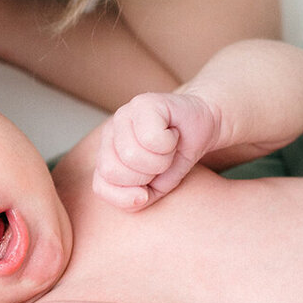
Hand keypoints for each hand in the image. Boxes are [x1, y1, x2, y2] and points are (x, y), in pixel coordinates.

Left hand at [93, 90, 218, 209]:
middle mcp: (109, 132)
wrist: (202, 124)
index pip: (101, 186)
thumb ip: (134, 200)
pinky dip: (169, 143)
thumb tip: (139, 197)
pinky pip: (151, 139)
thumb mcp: (154, 187)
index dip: (129, 194)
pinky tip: (172, 133)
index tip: (149, 182)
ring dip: (160, 159)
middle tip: (161, 160)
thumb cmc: (176, 156)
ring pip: (131, 156)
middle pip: (113, 171)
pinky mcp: (143, 103)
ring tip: (167, 147)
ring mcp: (123, 115)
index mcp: (106, 154)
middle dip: (146, 175)